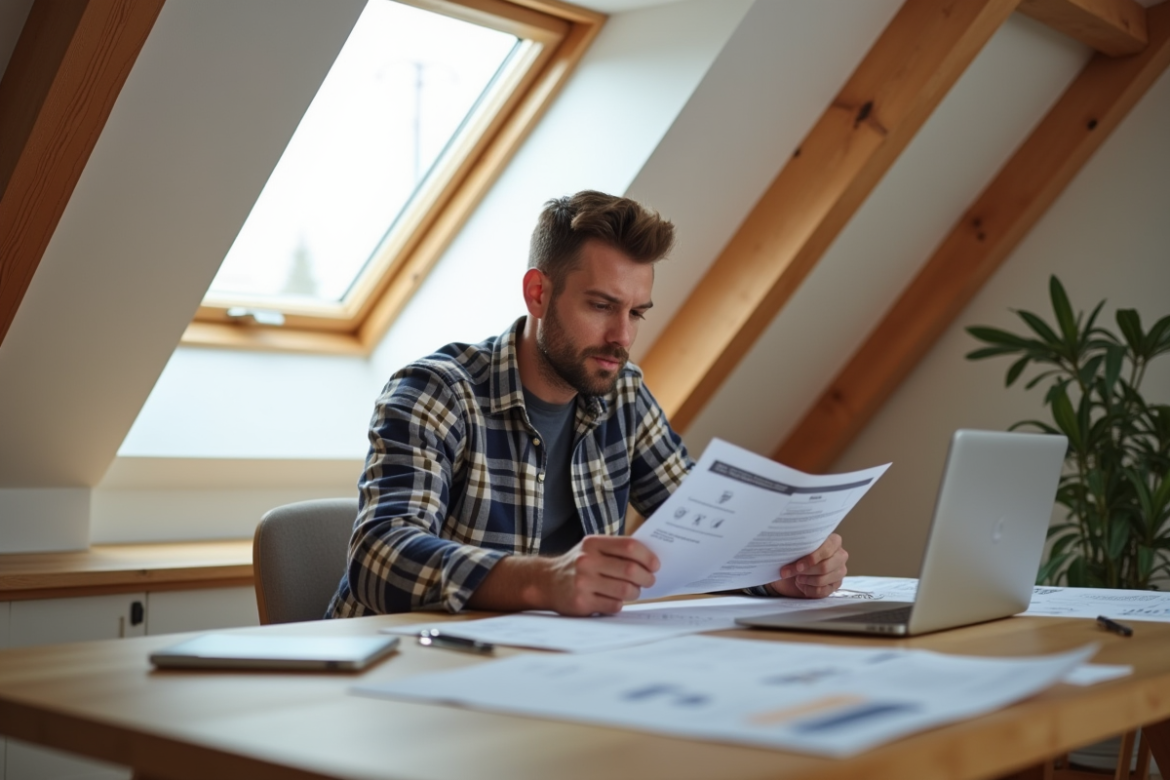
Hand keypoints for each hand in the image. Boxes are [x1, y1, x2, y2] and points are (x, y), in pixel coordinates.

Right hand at [541, 535, 658, 615]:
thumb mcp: (591, 549)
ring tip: (634, 591)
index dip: (647, 556)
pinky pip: (614, 605)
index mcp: (592, 543)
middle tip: (649, 580)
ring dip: (636, 592)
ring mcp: (583, 582)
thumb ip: (615, 550)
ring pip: (626, 590)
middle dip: (646, 577)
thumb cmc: (577, 564)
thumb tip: (649, 560)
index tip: (655, 565)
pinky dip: (620, 603)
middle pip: (630, 570)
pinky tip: (615, 599)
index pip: (629, 546)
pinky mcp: (581, 602)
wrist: (545, 582)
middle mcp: (586, 561)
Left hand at [765, 533, 847, 598]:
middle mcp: (840, 556)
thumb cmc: (798, 555)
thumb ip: (798, 550)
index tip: (798, 566)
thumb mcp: (797, 549)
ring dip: (806, 580)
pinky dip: (808, 589)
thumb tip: (789, 558)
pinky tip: (802, 585)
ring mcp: (840, 572)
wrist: (795, 570)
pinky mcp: (836, 585)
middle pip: (824, 567)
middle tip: (792, 572)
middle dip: (806, 571)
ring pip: (822, 580)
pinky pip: (822, 591)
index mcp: (834, 541)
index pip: (826, 550)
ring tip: (797, 578)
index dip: (811, 559)